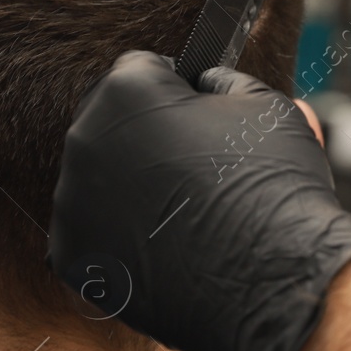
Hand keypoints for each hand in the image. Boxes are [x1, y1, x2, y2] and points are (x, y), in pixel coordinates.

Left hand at [48, 51, 350, 350]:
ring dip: (133, 189)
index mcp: (126, 91)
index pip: (141, 70)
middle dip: (147, 137)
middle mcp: (86, 140)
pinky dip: (122, 240)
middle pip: (112, 124)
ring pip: (100, 181)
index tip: (199, 119)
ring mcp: (73, 202)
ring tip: (186, 215)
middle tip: (194, 169)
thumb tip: (206, 84)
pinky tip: (166, 249)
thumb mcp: (263, 106)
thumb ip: (221, 83)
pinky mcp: (73, 257)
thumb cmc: (274, 187)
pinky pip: (93, 235)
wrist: (277, 280)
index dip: (177, 91)